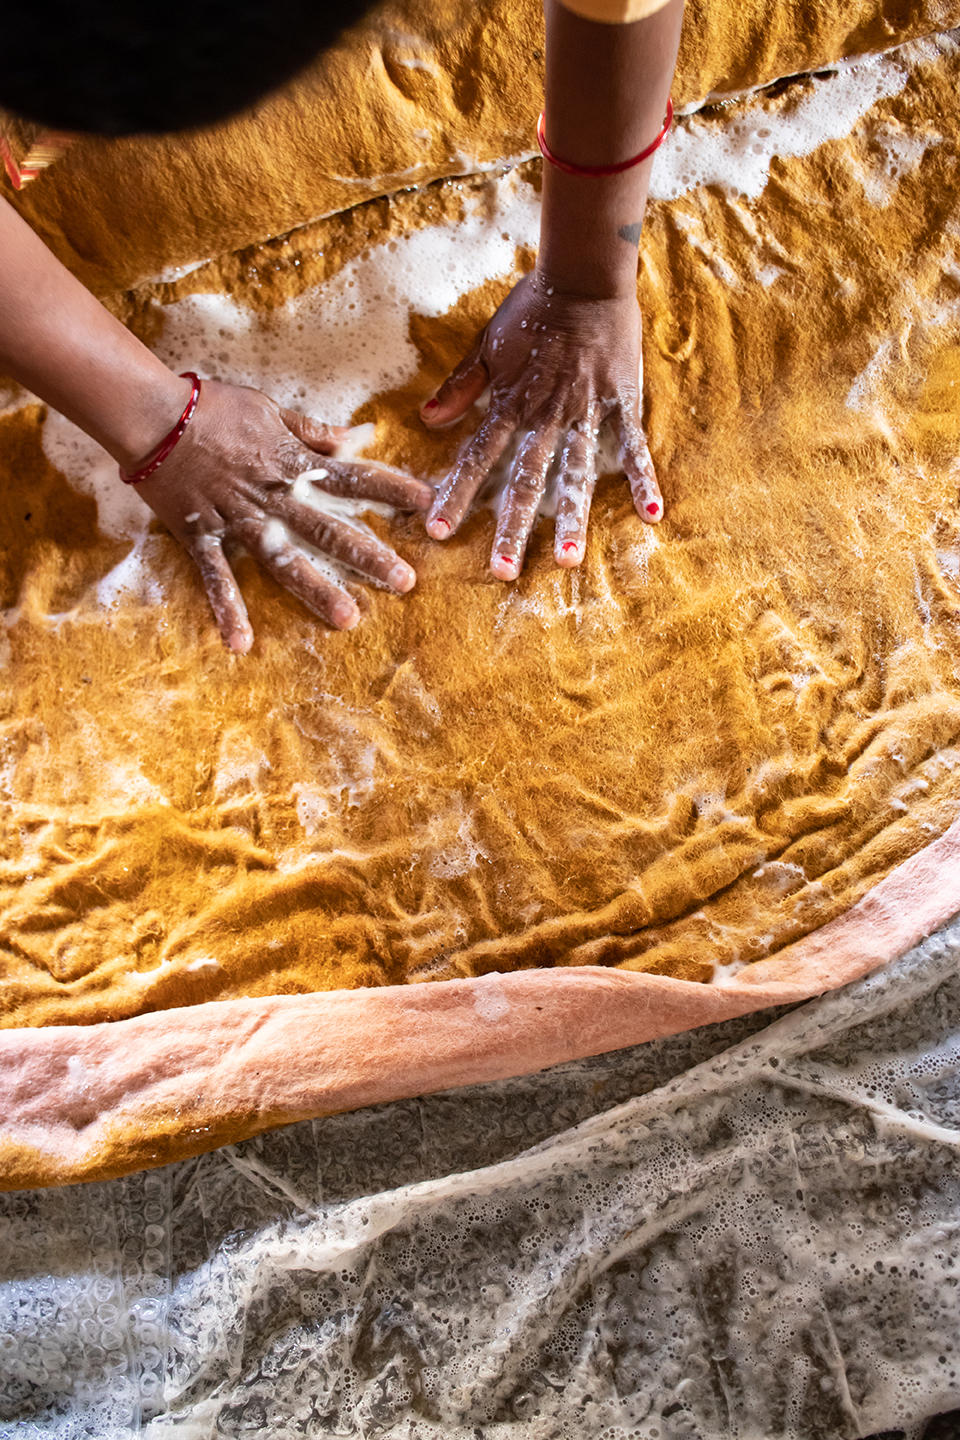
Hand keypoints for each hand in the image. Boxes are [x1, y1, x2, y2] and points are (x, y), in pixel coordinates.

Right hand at [136, 379, 432, 652]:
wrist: (152, 413)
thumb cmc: (211, 405)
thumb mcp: (270, 409)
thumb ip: (313, 431)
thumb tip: (354, 436)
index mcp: (292, 464)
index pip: (353, 478)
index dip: (392, 490)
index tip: (428, 504)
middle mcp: (273, 496)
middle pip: (329, 529)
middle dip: (369, 555)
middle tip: (405, 582)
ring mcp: (238, 519)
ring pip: (285, 560)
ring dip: (316, 590)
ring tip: (347, 619)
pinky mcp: (203, 534)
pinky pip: (217, 577)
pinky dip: (228, 610)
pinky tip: (241, 644)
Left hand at [419, 271, 660, 578]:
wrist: (585, 273)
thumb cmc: (534, 308)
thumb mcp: (488, 344)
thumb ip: (461, 386)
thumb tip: (427, 418)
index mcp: (511, 402)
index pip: (477, 456)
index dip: (457, 493)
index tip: (438, 530)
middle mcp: (546, 414)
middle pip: (526, 479)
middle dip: (513, 526)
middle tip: (503, 571)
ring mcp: (587, 411)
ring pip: (576, 473)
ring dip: (573, 518)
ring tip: (570, 560)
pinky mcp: (622, 403)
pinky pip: (633, 447)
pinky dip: (643, 480)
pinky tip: (652, 515)